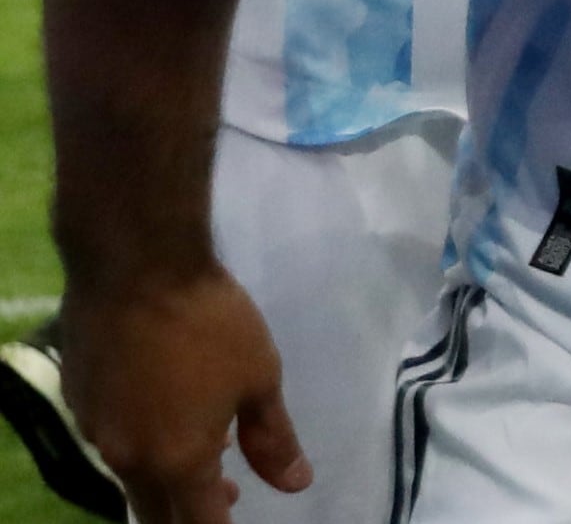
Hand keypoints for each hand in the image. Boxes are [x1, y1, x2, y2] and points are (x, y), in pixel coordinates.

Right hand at [57, 265, 302, 523]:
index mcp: (178, 462)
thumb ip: (273, 439)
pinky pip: (113, 441)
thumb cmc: (209, 323)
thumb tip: (295, 484)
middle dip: (190, 514)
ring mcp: (96, 433)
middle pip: (157, 512)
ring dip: (166, 477)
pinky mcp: (78, 403)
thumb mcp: (259, 378)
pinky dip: (142, 442)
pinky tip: (163, 409)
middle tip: (228, 495)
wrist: (135, 268)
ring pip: (132, 477)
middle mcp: (129, 460)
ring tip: (206, 449)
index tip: (237, 515)